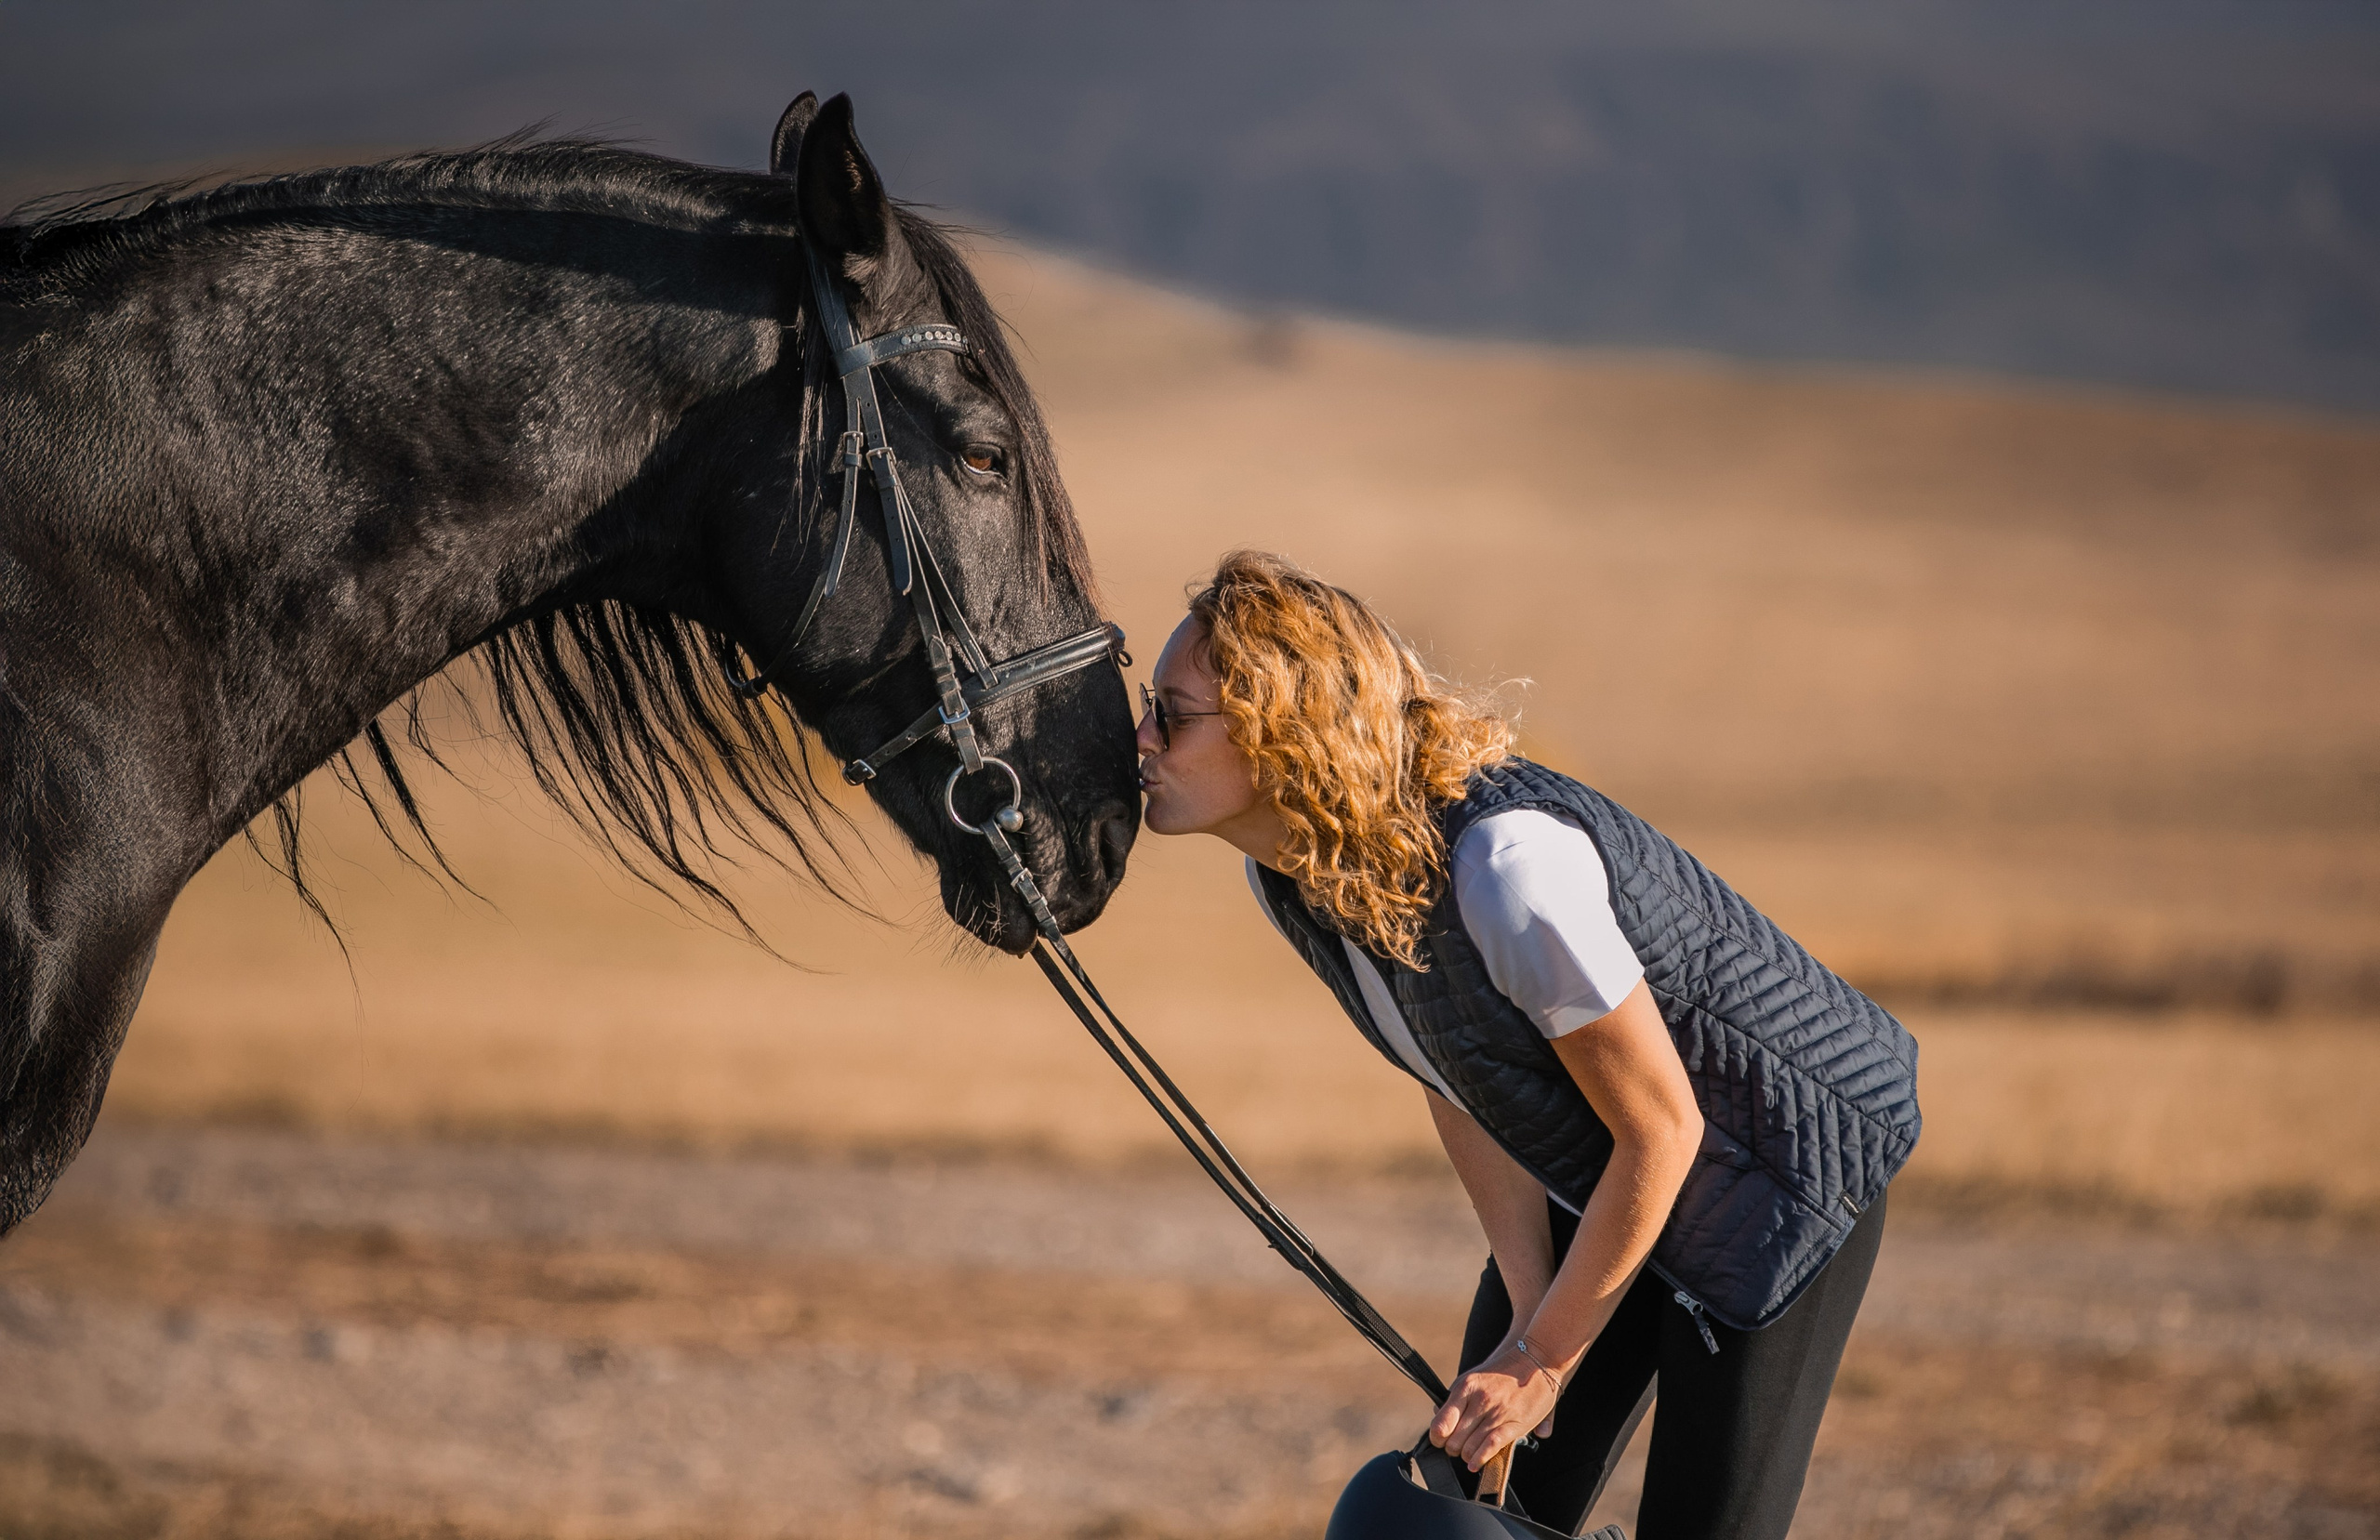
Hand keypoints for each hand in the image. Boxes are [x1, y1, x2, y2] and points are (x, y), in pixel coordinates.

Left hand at [1428, 1344, 1560, 1471]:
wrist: (1537, 1358)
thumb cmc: (1504, 1371)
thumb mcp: (1474, 1378)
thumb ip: (1456, 1397)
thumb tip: (1437, 1414)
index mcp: (1465, 1387)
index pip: (1441, 1423)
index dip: (1438, 1438)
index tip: (1441, 1441)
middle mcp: (1479, 1400)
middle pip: (1454, 1440)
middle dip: (1453, 1449)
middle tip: (1459, 1449)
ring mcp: (1496, 1413)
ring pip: (1470, 1447)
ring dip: (1467, 1456)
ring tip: (1470, 1455)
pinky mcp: (1514, 1424)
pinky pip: (1490, 1446)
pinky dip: (1480, 1459)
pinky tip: (1475, 1464)